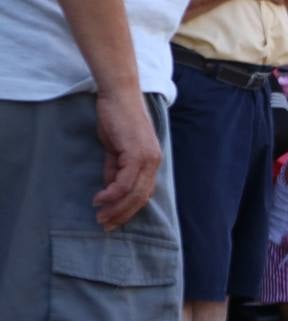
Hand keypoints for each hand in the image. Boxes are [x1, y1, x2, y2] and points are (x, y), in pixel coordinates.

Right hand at [93, 90, 160, 229]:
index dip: (129, 209)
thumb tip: (110, 188)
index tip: (113, 220)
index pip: (143, 193)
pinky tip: (100, 199)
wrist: (119, 96)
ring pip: (134, 193)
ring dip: (116, 207)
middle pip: (141, 197)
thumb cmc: (117, 119)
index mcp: (151, 162)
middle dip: (123, 214)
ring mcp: (148, 158)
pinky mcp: (137, 153)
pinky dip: (112, 193)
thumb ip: (115, 168)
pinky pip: (125, 181)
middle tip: (106, 225)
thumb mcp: (115, 149)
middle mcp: (154, 162)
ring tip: (101, 216)